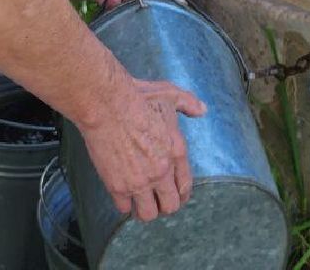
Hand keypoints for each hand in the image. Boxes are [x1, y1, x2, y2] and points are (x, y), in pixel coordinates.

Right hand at [78, 78, 204, 220]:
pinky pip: (124, 208)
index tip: (173, 195)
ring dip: (144, 209)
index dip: (180, 195)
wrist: (108, 105)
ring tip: (139, 202)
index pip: (185, 187)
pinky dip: (123, 204)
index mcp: (177, 152)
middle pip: (170, 206)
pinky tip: (122, 194)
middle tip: (155, 199)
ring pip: (148, 214)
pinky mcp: (118, 186)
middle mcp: (162, 172)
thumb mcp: (170, 95)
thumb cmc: (138, 97)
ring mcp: (140, 181)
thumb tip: (202, 110)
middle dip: (164, 205)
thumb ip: (188, 103)